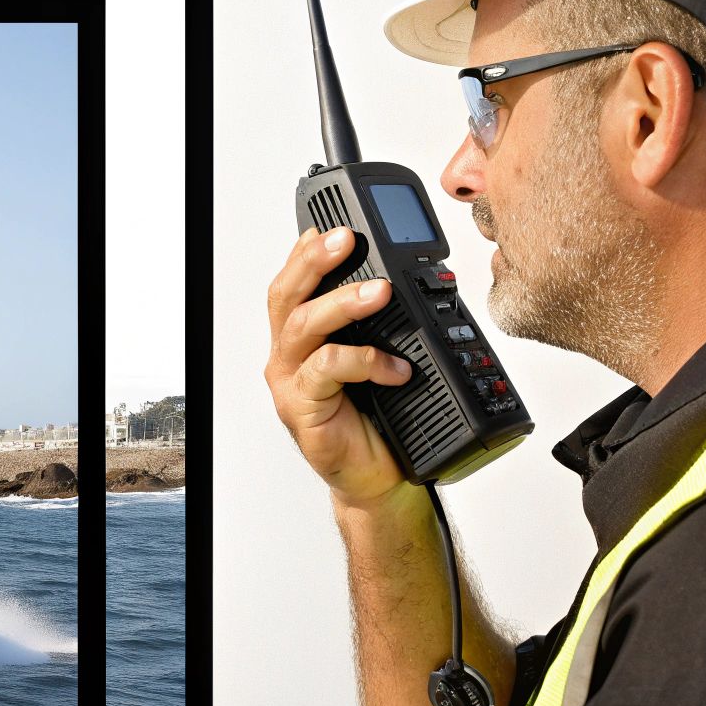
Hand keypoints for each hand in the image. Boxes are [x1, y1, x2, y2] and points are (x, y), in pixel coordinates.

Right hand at [264, 226, 412, 508]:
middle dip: (314, 260)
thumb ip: (383, 324)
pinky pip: (327, 371)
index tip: (334, 225)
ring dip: (341, 302)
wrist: (379, 480)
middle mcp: (291, 355)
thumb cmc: (379, 420)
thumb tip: (419, 280)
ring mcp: (292, 382)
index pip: (295, 281)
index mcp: (304, 337)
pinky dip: (363, 361)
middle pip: (286, 294)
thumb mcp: (381, 358)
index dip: (307, 250)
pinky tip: (395, 367)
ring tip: (379, 292)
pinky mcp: (304, 409)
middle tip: (345, 239)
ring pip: (303, 326)